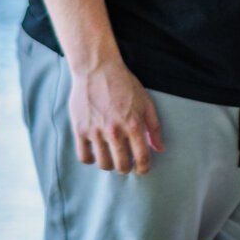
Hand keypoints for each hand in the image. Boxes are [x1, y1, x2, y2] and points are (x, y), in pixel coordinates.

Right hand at [68, 57, 162, 173]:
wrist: (97, 69)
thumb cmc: (124, 85)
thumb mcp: (146, 103)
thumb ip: (154, 128)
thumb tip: (160, 148)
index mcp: (134, 125)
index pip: (142, 158)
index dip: (144, 168)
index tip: (143, 169)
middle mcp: (115, 131)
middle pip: (121, 165)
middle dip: (127, 169)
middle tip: (126, 165)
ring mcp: (95, 131)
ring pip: (103, 164)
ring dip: (109, 165)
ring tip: (111, 159)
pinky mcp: (80, 130)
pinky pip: (83, 156)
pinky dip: (90, 160)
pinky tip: (96, 154)